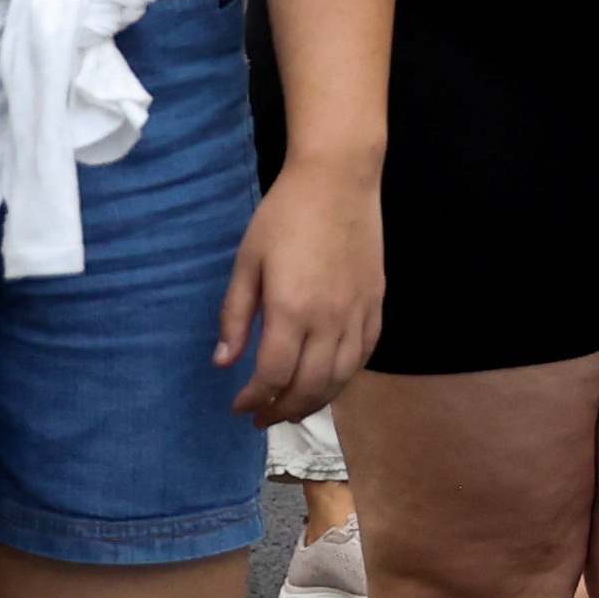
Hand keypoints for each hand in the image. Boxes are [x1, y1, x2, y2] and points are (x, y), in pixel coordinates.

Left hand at [213, 165, 383, 424]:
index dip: (254, 399)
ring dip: (315, 402)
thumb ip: (237, 315)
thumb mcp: (248, 261)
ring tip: (293, 408)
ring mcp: (357, 313)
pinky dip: (345, 376)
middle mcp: (329, 320)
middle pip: (309, 387)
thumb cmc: (285, 214)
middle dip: (283, 410)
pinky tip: (329, 379)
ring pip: (340, 378)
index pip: (274, 375)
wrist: (338, 179)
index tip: (238, 407)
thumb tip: (223, 361)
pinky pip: (364, 353)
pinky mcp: (375, 303)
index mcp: (292, 310)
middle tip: (263, 418)